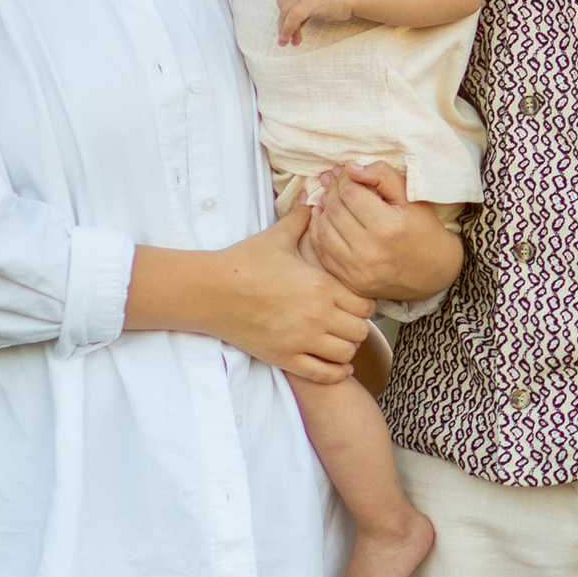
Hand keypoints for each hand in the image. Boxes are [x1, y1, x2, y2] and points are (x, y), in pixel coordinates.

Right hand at [128, 206, 371, 386]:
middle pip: (360, 330)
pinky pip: (324, 374)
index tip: (353, 301)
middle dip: (358, 326)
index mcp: (320, 285)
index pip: (366, 304)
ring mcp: (301, 339)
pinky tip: (336, 364)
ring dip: (346, 348)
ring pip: (346, 354)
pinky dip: (335, 372)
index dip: (364, 304)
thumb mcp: (277, 236)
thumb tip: (313, 202)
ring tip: (338, 340)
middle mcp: (316, 315)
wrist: (211, 290)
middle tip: (348, 322)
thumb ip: (301, 220)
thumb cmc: (244, 262)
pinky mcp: (285, 357)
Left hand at [278, 0, 360, 43]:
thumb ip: (303, 5)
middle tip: (289, 37)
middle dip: (284, 23)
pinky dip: (287, 30)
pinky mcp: (307, 3)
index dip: (285, 15)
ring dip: (285, 30)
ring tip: (289, 42)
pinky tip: (287, 39)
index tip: (290, 27)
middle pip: (282, 7)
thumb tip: (293, 24)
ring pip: (285, 14)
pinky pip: (292, 19)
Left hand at [306, 158, 462, 307]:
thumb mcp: (410, 196)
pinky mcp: (351, 282)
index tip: (347, 174)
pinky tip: (324, 221)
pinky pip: (322, 253)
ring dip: (322, 211)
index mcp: (388, 226)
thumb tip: (350, 168)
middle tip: (334, 184)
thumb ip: (382, 175)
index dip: (344, 178)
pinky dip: (318, 234)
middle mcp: (370, 251)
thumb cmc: (423, 229)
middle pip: (335, 210)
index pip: (350, 193)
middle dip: (332, 192)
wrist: (433, 272)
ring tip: (329, 200)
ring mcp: (358, 270)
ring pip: (323, 231)